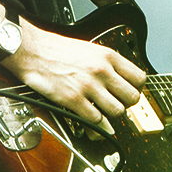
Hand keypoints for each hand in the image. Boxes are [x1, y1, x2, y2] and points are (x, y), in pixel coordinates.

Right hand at [6, 22, 145, 135]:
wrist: (32, 50)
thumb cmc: (57, 49)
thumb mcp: (90, 49)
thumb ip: (107, 64)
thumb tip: (120, 80)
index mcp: (108, 56)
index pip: (140, 78)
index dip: (136, 89)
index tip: (129, 92)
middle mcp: (102, 71)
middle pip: (132, 98)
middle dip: (126, 104)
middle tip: (117, 105)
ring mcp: (89, 86)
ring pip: (117, 111)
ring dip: (110, 115)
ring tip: (102, 111)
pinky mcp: (73, 99)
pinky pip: (95, 119)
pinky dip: (94, 122)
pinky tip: (88, 116)